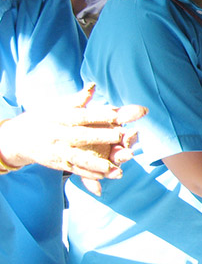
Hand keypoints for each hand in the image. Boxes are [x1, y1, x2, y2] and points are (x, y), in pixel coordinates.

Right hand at [0, 84, 146, 194]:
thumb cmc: (44, 118)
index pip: (82, 115)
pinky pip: (73, 169)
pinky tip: (104, 176)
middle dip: (101, 136)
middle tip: (121, 136)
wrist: (17, 137)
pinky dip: (88, 174)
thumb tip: (92, 86)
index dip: (100, 115)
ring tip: (113, 167)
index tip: (118, 114)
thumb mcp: (57, 106)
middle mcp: (57, 134)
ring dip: (95, 163)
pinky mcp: (57, 163)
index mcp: (60, 117)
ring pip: (77, 157)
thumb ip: (78, 99)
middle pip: (81, 136)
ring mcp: (57, 150)